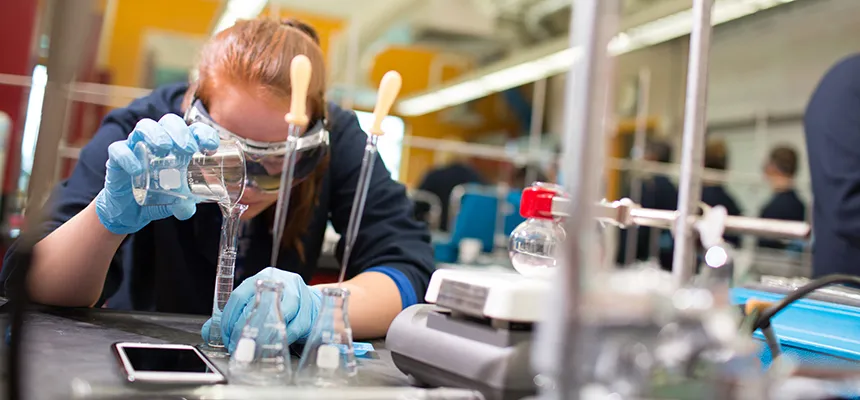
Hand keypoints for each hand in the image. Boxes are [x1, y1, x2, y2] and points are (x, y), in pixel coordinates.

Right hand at [95, 114, 218, 233]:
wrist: (129, 211)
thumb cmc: (158, 197)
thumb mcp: (176, 202)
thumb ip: (184, 204)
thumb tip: (189, 209)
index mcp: (179, 148)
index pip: (194, 130)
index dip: (204, 133)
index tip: (211, 147)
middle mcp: (158, 142)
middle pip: (169, 122)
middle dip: (180, 131)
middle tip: (188, 149)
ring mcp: (137, 147)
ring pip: (144, 127)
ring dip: (157, 134)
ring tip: (165, 149)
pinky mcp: (116, 159)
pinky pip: (118, 150)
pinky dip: (128, 157)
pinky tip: (138, 170)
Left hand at [201, 267, 321, 352]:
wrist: (312, 304)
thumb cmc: (280, 304)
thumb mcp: (255, 305)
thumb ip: (231, 317)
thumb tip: (209, 332)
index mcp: (260, 278)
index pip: (238, 297)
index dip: (228, 320)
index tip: (225, 337)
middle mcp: (277, 281)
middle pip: (255, 306)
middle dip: (243, 331)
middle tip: (238, 346)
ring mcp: (295, 293)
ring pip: (275, 316)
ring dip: (263, 335)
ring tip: (256, 347)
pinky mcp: (309, 308)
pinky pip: (293, 327)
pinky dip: (283, 337)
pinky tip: (277, 342)